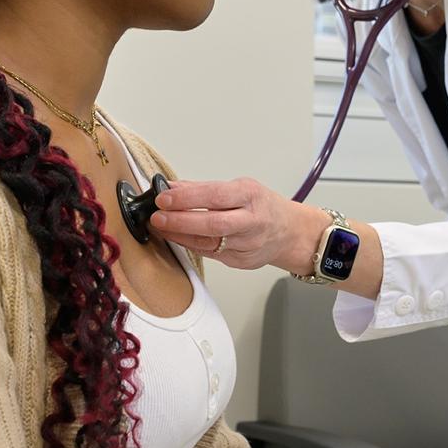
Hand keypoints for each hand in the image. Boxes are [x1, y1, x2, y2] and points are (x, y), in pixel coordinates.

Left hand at [149, 178, 326, 275]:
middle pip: (212, 224)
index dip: (187, 198)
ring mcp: (247, 244)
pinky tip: (176, 238)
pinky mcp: (240, 261)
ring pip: (209, 243)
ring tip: (161, 227)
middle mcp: (251, 221)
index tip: (164, 197)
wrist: (290, 233)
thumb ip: (204, 189)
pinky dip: (190, 245)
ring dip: (180, 235)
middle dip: (181, 220)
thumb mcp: (240, 188)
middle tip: (157, 216)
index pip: (215, 196)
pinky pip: (210, 254)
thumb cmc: (263, 206)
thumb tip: (172, 187)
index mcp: (251, 196)